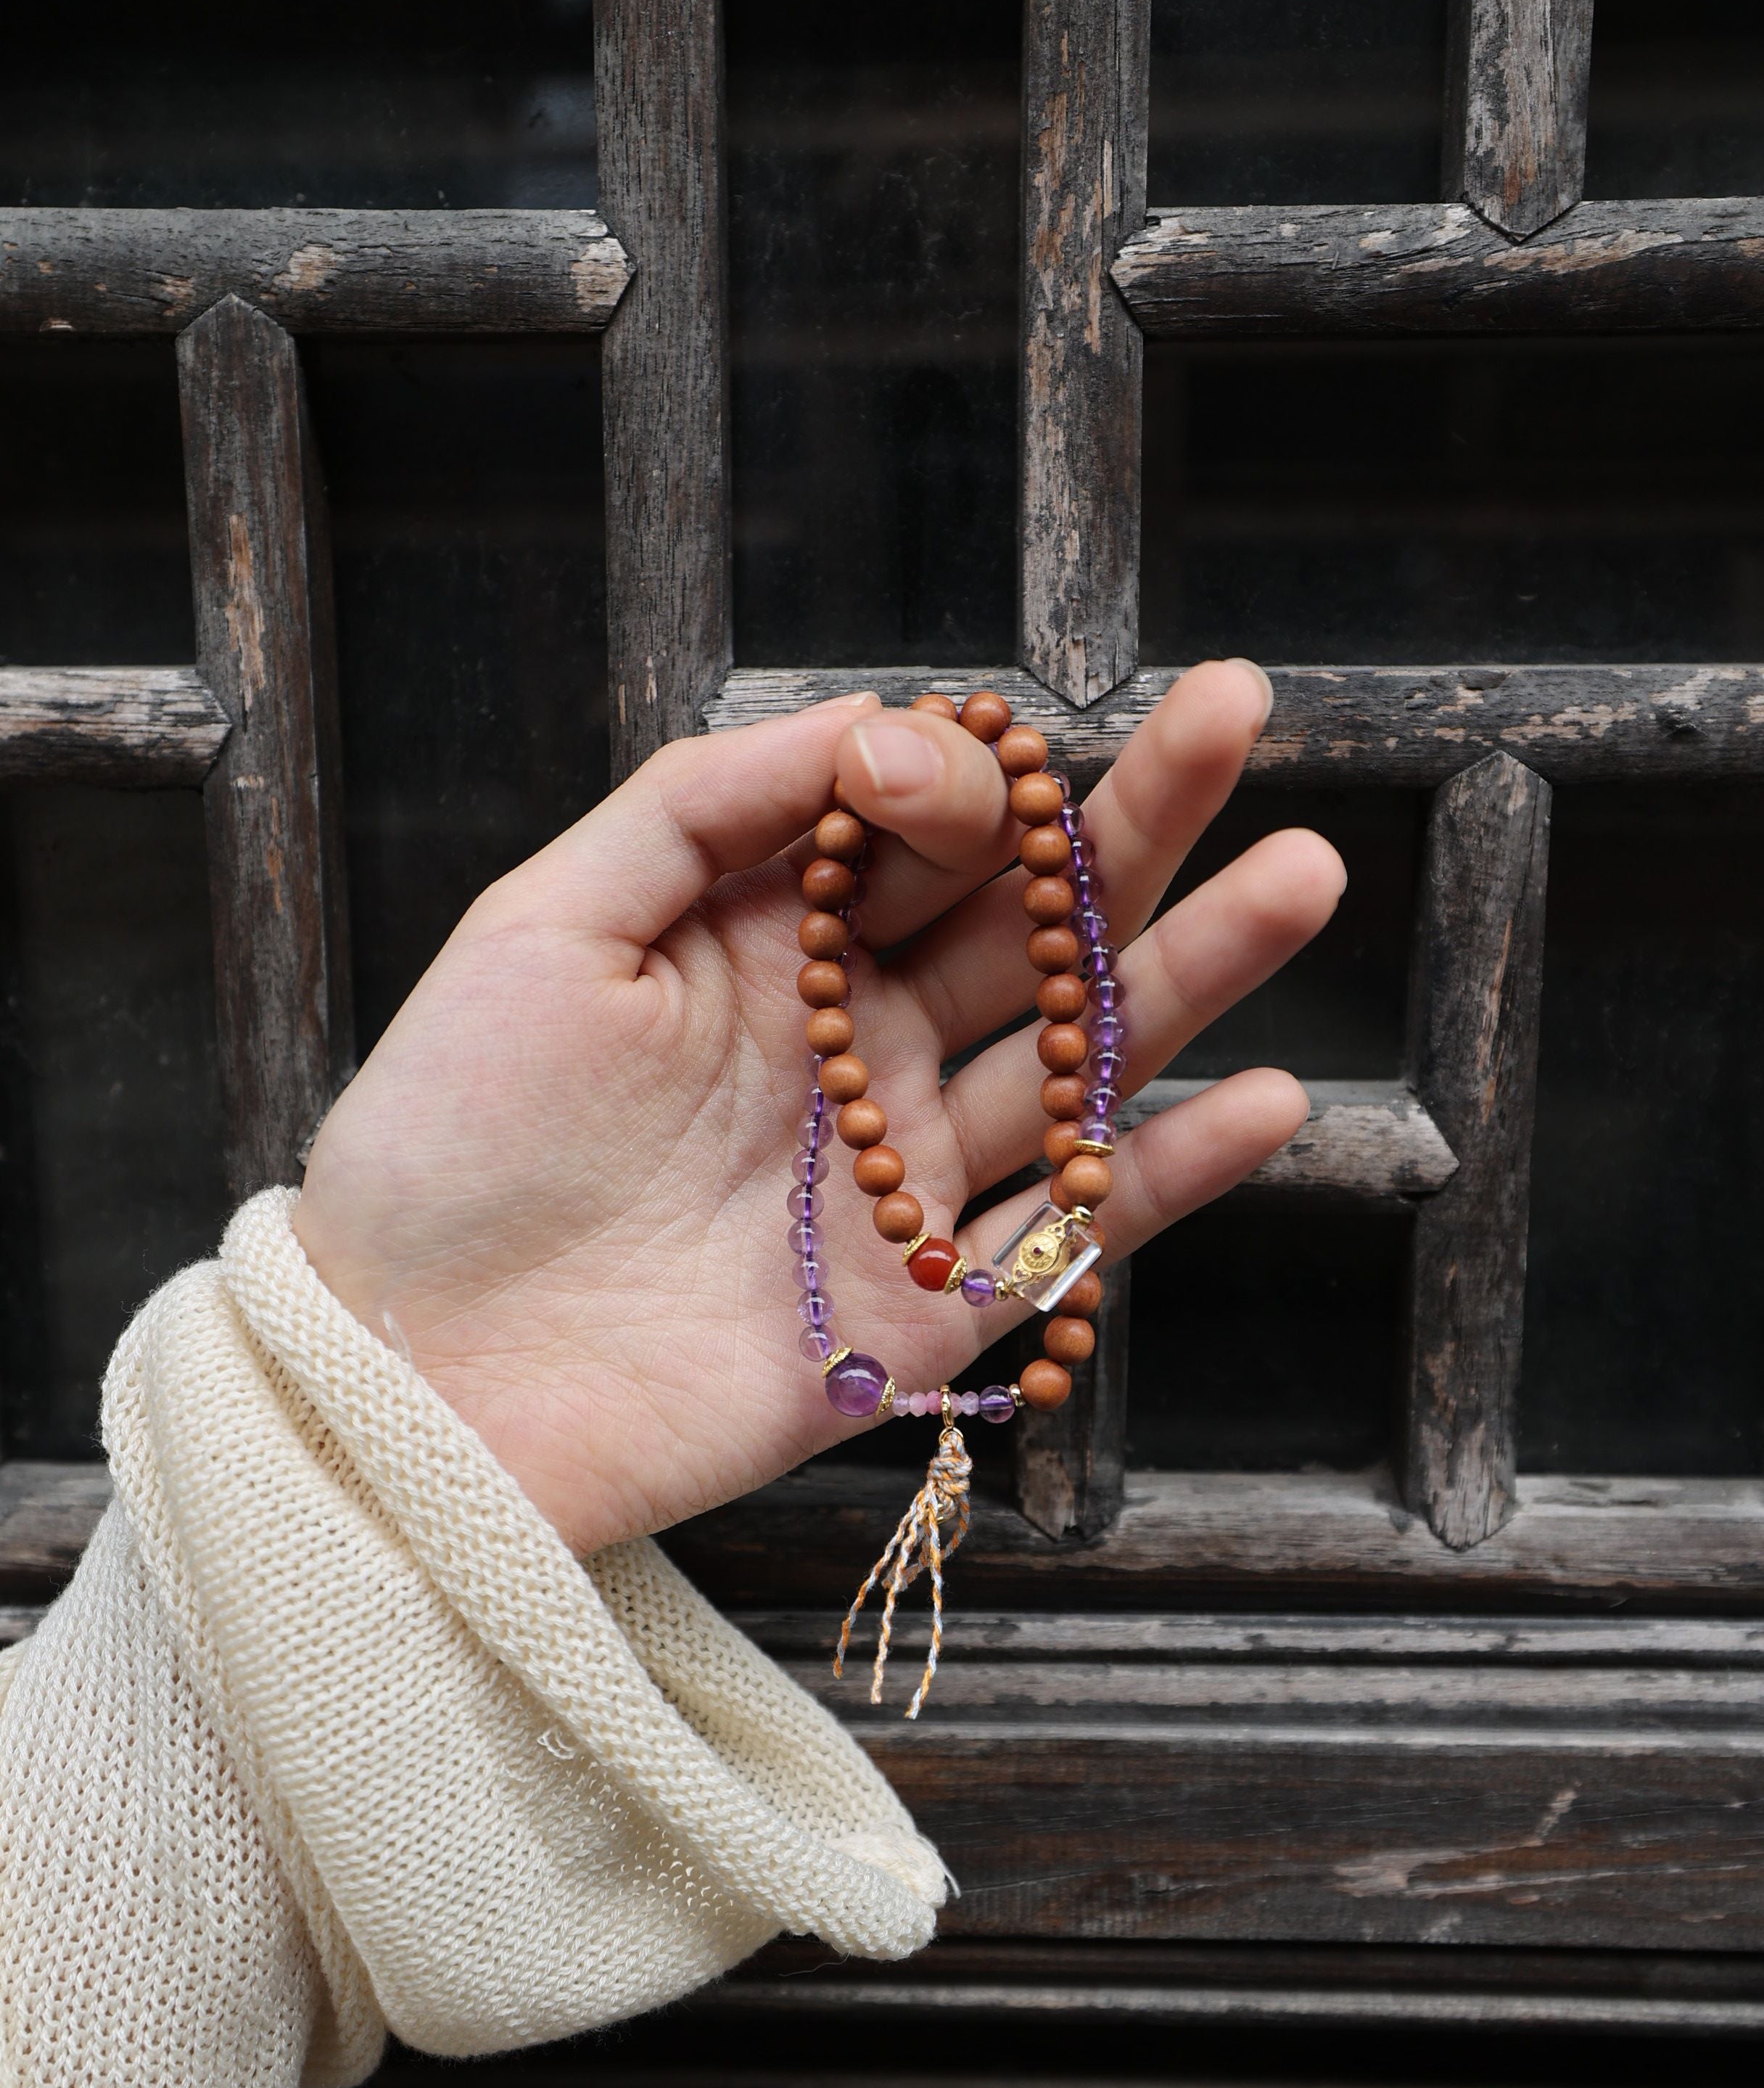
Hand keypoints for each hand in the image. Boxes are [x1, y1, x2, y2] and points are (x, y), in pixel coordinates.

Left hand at [294, 662, 1344, 1556]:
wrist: (410, 1375)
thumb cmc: (447, 1137)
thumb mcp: (542, 925)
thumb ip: (698, 804)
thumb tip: (863, 721)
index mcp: (770, 948)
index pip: (911, 833)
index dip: (947, 781)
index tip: (926, 773)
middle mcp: (856, 1048)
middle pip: (1027, 920)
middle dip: (1136, 816)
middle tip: (1240, 712)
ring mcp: (901, 1181)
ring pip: (1078, 1058)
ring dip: (1193, 969)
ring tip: (1299, 874)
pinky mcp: (923, 1317)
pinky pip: (1070, 1237)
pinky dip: (1170, 1177)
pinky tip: (1264, 1098)